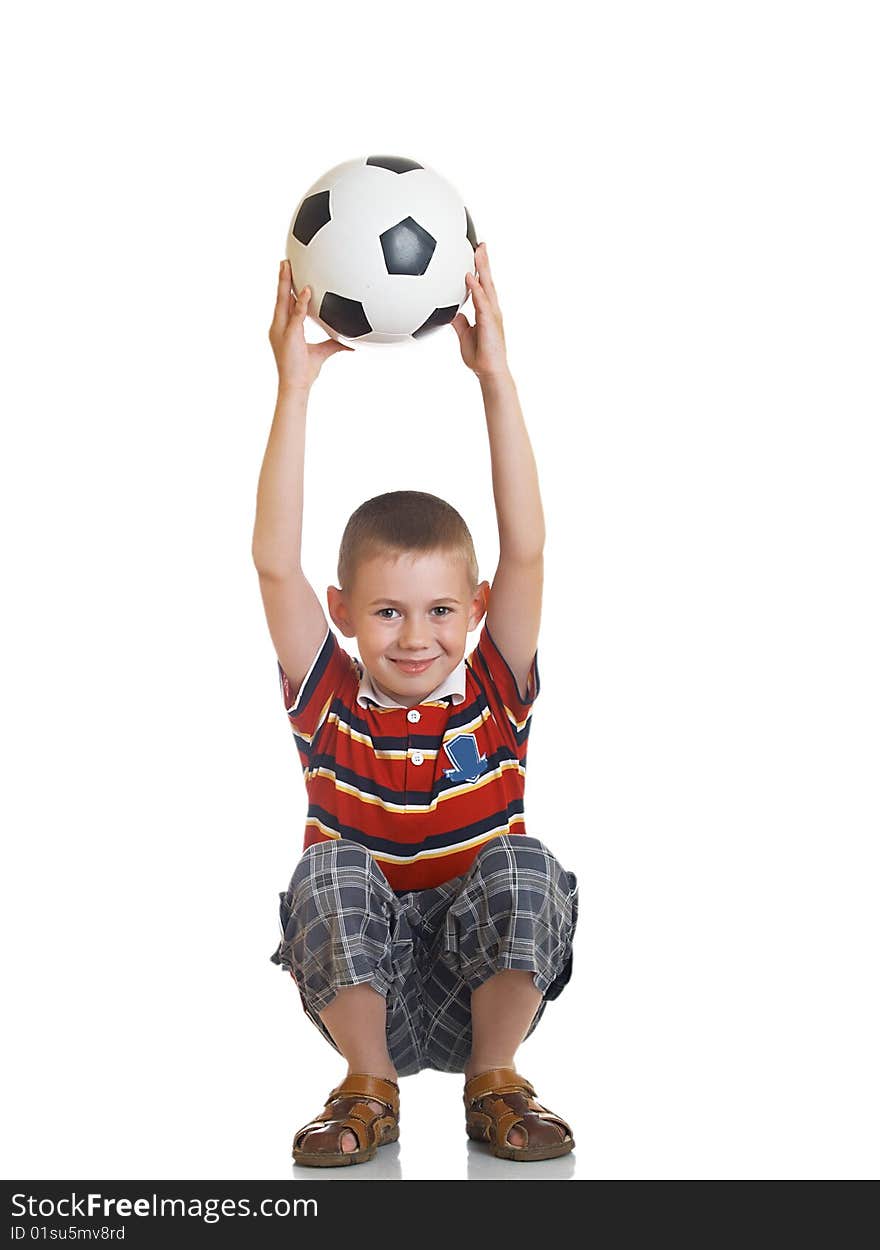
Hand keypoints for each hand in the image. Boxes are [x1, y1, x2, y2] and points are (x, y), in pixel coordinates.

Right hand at [269, 260, 353, 390]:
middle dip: (283, 279)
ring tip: (287, 265)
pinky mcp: (289, 335)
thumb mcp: (323, 353)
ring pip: (283, 301)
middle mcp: (280, 326)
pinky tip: (309, 290)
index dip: (287, 289)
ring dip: (285, 282)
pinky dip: (303, 302)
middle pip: (280, 297)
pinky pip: (296, 315)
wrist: (296, 386)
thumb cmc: (305, 373)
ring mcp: (282, 330)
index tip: (290, 274)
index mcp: (285, 328)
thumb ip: (335, 344)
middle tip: (285, 261)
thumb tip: (352, 343)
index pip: (286, 304)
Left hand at [450, 243, 509, 379]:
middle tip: (480, 243)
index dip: (480, 270)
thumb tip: (452, 314)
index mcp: (486, 311)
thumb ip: (460, 323)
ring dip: (483, 267)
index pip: (483, 286)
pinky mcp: (490, 321)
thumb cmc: (480, 357)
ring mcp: (492, 314)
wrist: (488, 372)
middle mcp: (491, 309)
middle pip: (488, 280)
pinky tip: (468, 276)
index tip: (476, 254)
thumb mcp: (464, 336)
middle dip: (484, 261)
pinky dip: (475, 288)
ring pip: (487, 286)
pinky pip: (481, 301)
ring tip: (478, 250)